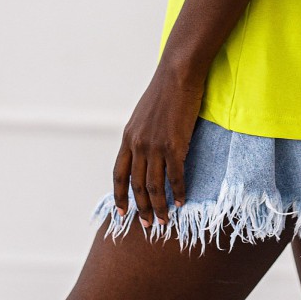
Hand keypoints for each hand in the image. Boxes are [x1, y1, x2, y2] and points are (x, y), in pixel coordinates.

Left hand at [112, 58, 205, 229]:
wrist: (177, 74)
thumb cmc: (164, 90)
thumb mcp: (143, 114)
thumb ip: (141, 134)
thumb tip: (145, 150)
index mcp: (128, 138)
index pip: (119, 175)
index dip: (119, 196)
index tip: (122, 212)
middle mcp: (138, 145)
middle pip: (136, 185)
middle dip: (141, 208)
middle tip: (147, 225)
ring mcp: (155, 147)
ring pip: (154, 186)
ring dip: (159, 207)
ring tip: (164, 220)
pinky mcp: (174, 145)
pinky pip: (175, 177)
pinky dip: (177, 192)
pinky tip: (181, 201)